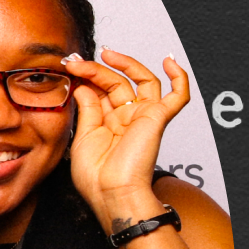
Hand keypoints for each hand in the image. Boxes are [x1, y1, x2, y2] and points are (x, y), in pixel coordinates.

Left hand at [62, 49, 188, 229]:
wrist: (110, 194)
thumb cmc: (96, 177)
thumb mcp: (84, 136)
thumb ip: (88, 108)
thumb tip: (85, 84)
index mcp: (109, 122)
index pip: (102, 89)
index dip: (87, 75)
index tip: (69, 65)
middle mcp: (127, 117)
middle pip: (116, 82)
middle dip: (96, 68)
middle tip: (75, 61)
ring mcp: (143, 116)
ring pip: (141, 80)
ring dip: (124, 64)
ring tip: (104, 55)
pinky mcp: (157, 119)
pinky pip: (178, 96)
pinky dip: (179, 78)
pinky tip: (169, 61)